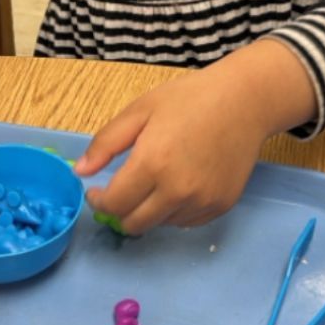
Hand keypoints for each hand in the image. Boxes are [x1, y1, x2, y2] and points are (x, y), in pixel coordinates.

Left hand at [74, 40, 315, 233]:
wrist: (244, 101)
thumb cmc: (189, 99)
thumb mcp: (140, 110)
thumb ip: (106, 143)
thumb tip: (80, 172)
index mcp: (153, 164)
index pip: (115, 204)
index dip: (99, 202)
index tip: (96, 192)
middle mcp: (178, 191)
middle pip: (135, 224)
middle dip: (119, 212)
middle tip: (118, 192)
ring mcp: (202, 202)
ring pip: (160, 224)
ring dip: (147, 211)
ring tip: (152, 180)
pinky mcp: (221, 206)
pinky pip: (185, 222)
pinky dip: (173, 211)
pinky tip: (175, 184)